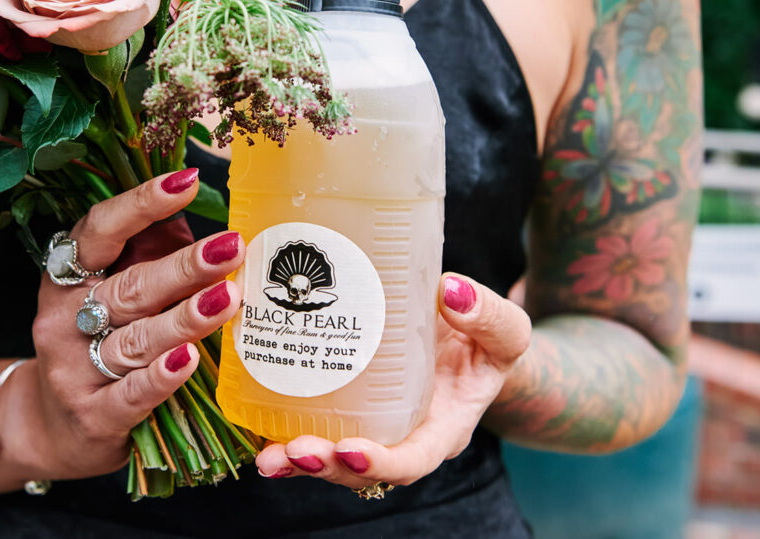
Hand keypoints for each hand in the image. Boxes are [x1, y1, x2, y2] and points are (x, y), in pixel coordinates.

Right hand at [9, 169, 245, 480]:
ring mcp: (74, 370)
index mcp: (67, 278)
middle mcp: (64, 319)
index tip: (187, 182)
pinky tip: (190, 359)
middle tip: (230, 248)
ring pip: (135, 340)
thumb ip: (151, 258)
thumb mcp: (113, 295)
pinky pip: (131, 394)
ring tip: (227, 299)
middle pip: (128, 287)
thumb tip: (214, 226)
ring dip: (184, 318)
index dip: (141, 204)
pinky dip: (162, 377)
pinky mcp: (93, 416)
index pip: (100, 231)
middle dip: (183, 266)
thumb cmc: (98, 345)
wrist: (54, 429)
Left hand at [254, 274, 530, 487]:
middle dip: (324, 465)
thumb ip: (487, 315)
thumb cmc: (483, 337)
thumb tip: (451, 292)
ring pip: (329, 455)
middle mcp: (400, 435)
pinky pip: (311, 423)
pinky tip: (255, 423)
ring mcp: (368, 424)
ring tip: (267, 456)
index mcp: (441, 428)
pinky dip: (282, 429)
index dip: (381, 463)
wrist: (464, 334)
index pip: (411, 459)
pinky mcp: (342, 403)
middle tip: (294, 451)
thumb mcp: (503, 329)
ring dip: (295, 459)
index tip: (350, 451)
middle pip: (359, 468)